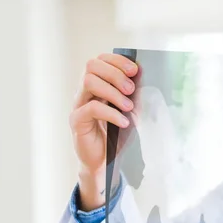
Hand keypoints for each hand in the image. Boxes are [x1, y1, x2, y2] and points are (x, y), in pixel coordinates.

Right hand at [69, 53, 138, 210]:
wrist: (106, 162)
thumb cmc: (118, 135)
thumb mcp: (130, 112)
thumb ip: (134, 95)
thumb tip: (144, 78)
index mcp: (98, 85)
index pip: (100, 60)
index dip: (117, 61)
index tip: (135, 70)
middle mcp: (85, 91)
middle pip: (92, 66)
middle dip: (115, 74)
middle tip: (131, 89)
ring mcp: (79, 104)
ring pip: (89, 82)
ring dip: (113, 92)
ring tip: (128, 106)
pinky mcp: (77, 121)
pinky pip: (91, 108)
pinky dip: (111, 113)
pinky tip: (124, 122)